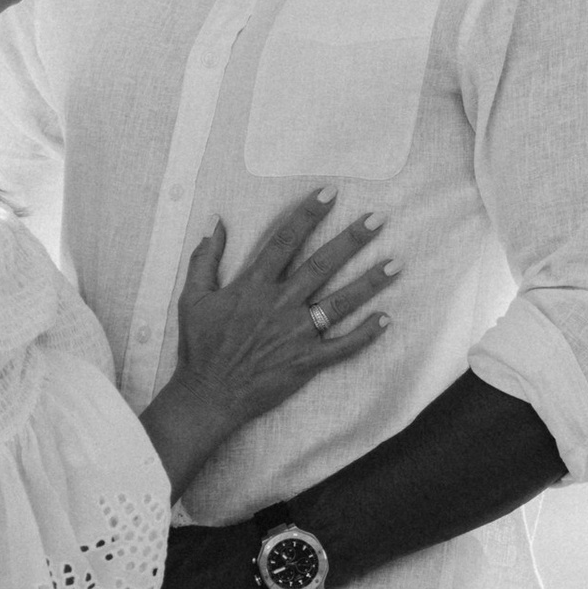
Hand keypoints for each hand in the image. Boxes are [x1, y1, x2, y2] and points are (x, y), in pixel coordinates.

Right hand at [171, 192, 394, 439]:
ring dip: (370, 282)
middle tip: (378, 219)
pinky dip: (365, 334)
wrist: (208, 395)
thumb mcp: (191, 297)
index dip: (308, 214)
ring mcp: (296, 334)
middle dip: (352, 240)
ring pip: (340, 303)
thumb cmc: (199, 347)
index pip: (285, 240)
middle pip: (322, 265)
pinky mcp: (306, 362)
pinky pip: (343, 347)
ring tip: (396, 264)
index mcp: (253, 286)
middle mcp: (279, 305)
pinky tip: (386, 319)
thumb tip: (216, 222)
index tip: (329, 192)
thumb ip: (205, 258)